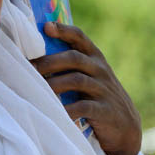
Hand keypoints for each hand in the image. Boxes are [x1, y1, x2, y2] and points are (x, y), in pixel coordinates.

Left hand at [32, 22, 141, 154]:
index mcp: (95, 58)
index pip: (79, 37)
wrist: (126, 128)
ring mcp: (104, 89)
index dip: (64, 30)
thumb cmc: (98, 98)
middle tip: (29, 67)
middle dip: (49, 61)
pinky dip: (67, 109)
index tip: (46, 27)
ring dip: (54, 84)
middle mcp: (100, 70)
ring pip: (76, 80)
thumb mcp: (91, 77)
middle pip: (73, 58)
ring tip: (36, 90)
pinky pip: (83, 107)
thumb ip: (72, 65)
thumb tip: (34, 57)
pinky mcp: (105, 110)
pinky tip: (54, 112)